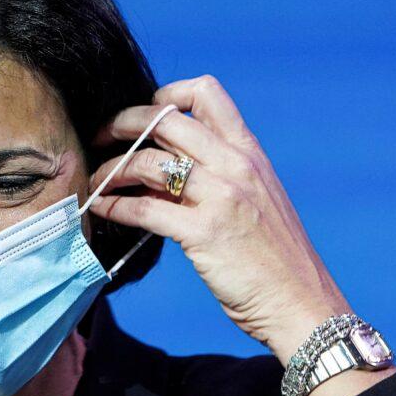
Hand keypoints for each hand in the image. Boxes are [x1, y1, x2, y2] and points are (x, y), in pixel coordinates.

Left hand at [87, 74, 353, 364]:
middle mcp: (236, 165)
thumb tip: (155, 173)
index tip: (143, 117)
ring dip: (111, 170)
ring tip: (95, 182)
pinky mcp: (204, 233)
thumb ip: (213, 178)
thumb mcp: (253, 202)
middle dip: (123, 124)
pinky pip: (144, 210)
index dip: (165, 95)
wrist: (300, 302)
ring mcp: (221, 197)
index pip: (205, 93)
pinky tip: (102, 211)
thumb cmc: (273, 259)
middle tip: (101, 139)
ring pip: (148, 163)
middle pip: (165, 120)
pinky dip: (115, 207)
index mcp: (249, 153)